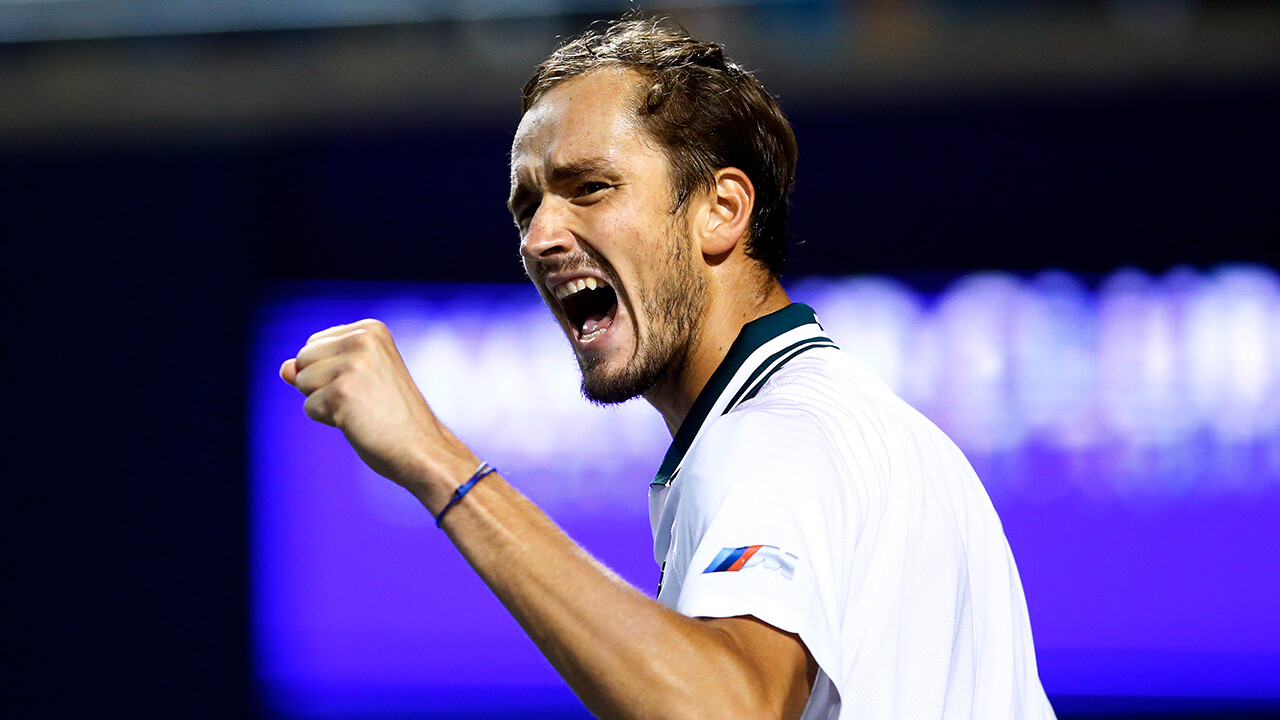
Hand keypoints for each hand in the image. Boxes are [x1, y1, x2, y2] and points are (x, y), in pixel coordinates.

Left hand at [280, 319, 477, 503]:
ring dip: (325, 403)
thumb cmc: (392, 414)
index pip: (314, 345)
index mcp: (370, 328)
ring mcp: (353, 364)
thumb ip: (318, 366)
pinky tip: (358, 422)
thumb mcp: (358, 378)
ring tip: (361, 409)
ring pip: (302, 382)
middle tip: (363, 399)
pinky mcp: (342, 392)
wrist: (422, 447)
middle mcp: (362, 338)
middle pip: (303, 359)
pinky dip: (329, 420)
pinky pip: (309, 407)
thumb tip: (283, 368)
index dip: (330, 372)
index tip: (367, 384)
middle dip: (322, 384)